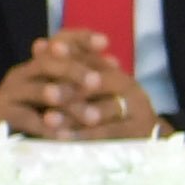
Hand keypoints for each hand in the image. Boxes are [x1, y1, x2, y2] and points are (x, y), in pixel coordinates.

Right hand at [0, 33, 113, 136]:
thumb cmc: (32, 115)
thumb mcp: (58, 95)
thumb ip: (81, 79)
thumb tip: (114, 62)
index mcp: (37, 65)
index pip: (58, 43)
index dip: (80, 39)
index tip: (105, 42)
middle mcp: (22, 74)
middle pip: (48, 63)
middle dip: (75, 70)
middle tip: (97, 81)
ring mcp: (9, 93)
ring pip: (38, 91)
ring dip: (63, 99)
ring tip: (84, 111)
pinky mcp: (1, 114)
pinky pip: (26, 118)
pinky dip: (47, 128)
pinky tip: (64, 136)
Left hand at [44, 45, 161, 142]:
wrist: (145, 139)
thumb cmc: (106, 113)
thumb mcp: (87, 90)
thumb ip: (65, 71)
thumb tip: (38, 45)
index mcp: (114, 71)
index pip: (91, 56)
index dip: (70, 52)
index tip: (47, 51)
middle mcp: (128, 85)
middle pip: (97, 81)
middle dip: (68, 88)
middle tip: (45, 94)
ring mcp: (137, 107)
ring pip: (104, 107)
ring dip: (75, 113)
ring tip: (49, 119)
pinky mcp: (140, 130)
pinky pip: (109, 131)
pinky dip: (85, 135)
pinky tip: (64, 137)